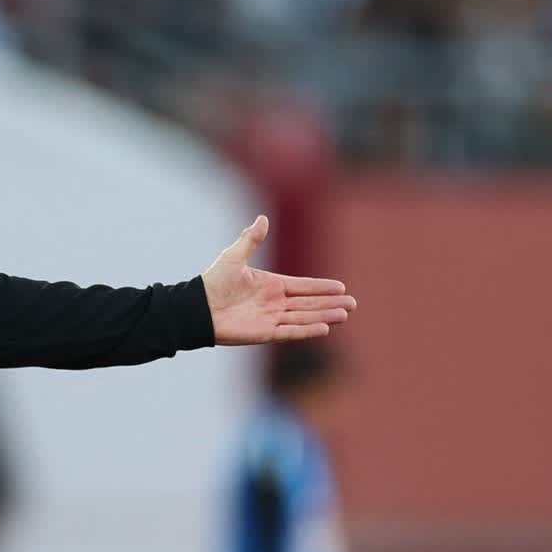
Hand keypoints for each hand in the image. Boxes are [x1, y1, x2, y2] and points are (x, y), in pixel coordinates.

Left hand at [201, 215, 355, 344]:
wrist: (198, 308)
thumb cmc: (213, 282)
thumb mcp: (234, 256)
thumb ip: (250, 239)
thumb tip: (262, 218)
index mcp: (271, 285)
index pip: (303, 286)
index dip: (322, 287)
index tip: (341, 287)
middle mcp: (275, 303)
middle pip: (309, 303)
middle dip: (331, 303)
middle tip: (353, 304)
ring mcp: (271, 318)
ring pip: (304, 317)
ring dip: (324, 316)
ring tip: (344, 314)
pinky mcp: (265, 333)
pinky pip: (291, 332)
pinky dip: (307, 330)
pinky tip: (324, 328)